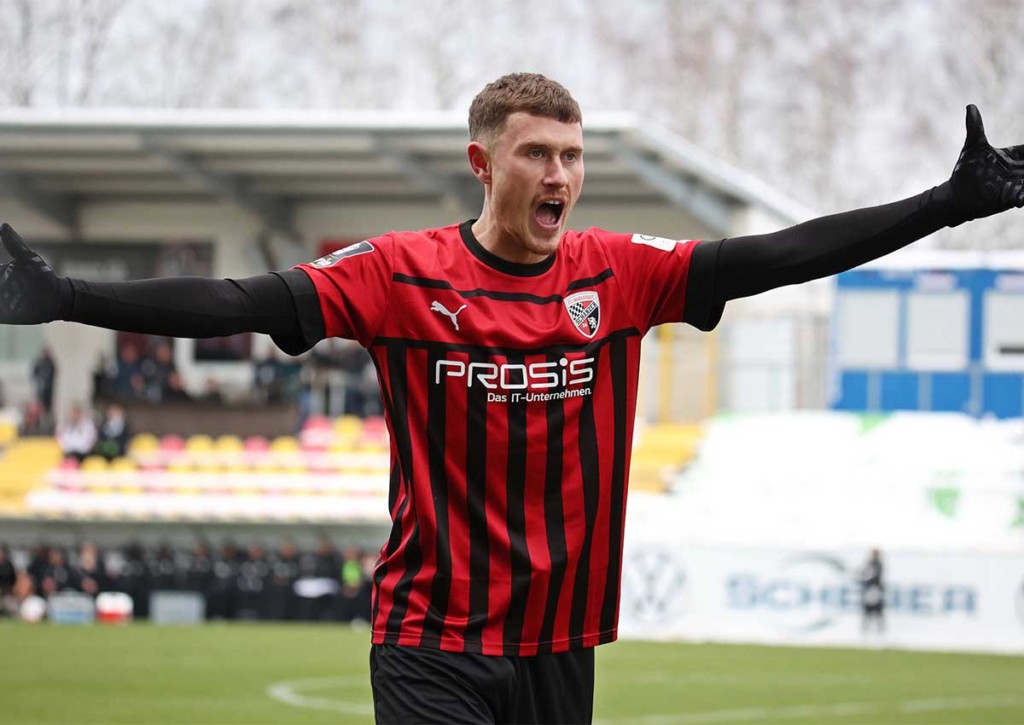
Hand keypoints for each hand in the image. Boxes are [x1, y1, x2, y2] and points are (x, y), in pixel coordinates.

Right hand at [0, 223, 63, 323]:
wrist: (58, 298)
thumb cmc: (44, 276)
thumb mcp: (29, 259)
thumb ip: (15, 244)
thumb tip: (3, 226)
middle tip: (0, 284)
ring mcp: (1, 301)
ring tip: (2, 296)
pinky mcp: (4, 316)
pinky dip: (0, 312)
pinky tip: (3, 308)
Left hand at [949, 105, 1023, 221]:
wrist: (956, 195)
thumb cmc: (965, 170)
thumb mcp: (972, 148)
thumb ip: (975, 128)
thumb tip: (970, 106)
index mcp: (1013, 156)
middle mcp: (1019, 171)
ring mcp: (1016, 185)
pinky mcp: (1010, 199)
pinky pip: (1023, 197)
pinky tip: (1021, 199)